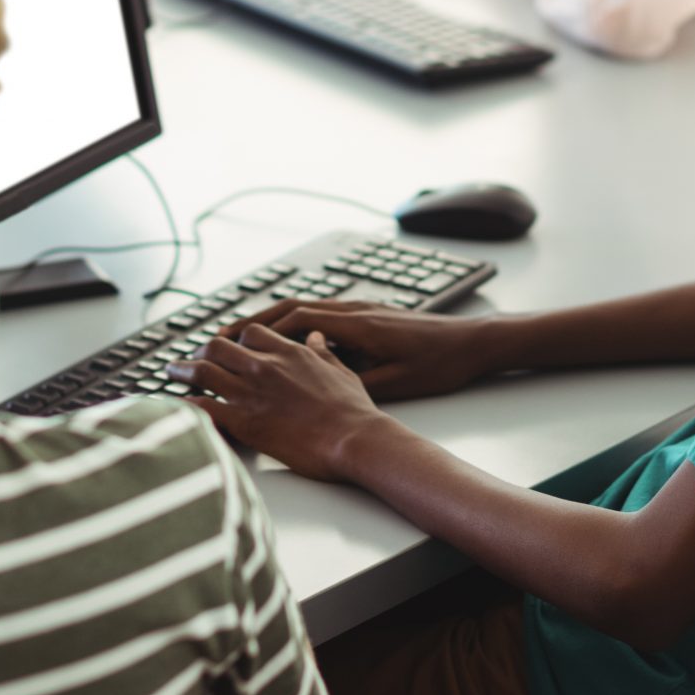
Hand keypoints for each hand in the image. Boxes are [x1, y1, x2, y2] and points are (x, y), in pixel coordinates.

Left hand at [175, 324, 391, 481]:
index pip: (250, 333)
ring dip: (182, 371)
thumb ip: (323, 352)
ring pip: (202, 371)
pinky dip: (185, 404)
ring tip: (171, 372)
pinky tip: (176, 406)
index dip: (235, 340)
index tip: (228, 347)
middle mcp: (265, 367)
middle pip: (218, 347)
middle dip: (201, 351)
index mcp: (289, 352)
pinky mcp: (244, 422)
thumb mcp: (340, 370)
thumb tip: (316, 338)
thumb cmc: (353, 410)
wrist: (354, 438)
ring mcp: (252, 393)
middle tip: (192, 359)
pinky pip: (203, 407)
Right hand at [231, 300, 501, 401]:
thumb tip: (318, 387)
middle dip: (255, 320)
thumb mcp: (397, 381)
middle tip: (222, 335)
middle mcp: (355, 311)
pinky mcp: (370, 315)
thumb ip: (357, 381)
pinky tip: (287, 342)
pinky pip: (323, 315)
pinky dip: (297, 325)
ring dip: (274, 320)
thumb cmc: (439, 363)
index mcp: (358, 325)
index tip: (232, 342)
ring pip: (307, 308)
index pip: (298, 319)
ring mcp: (362, 310)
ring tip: (244, 337)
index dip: (261, 330)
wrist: (472, 342)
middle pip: (294, 307)